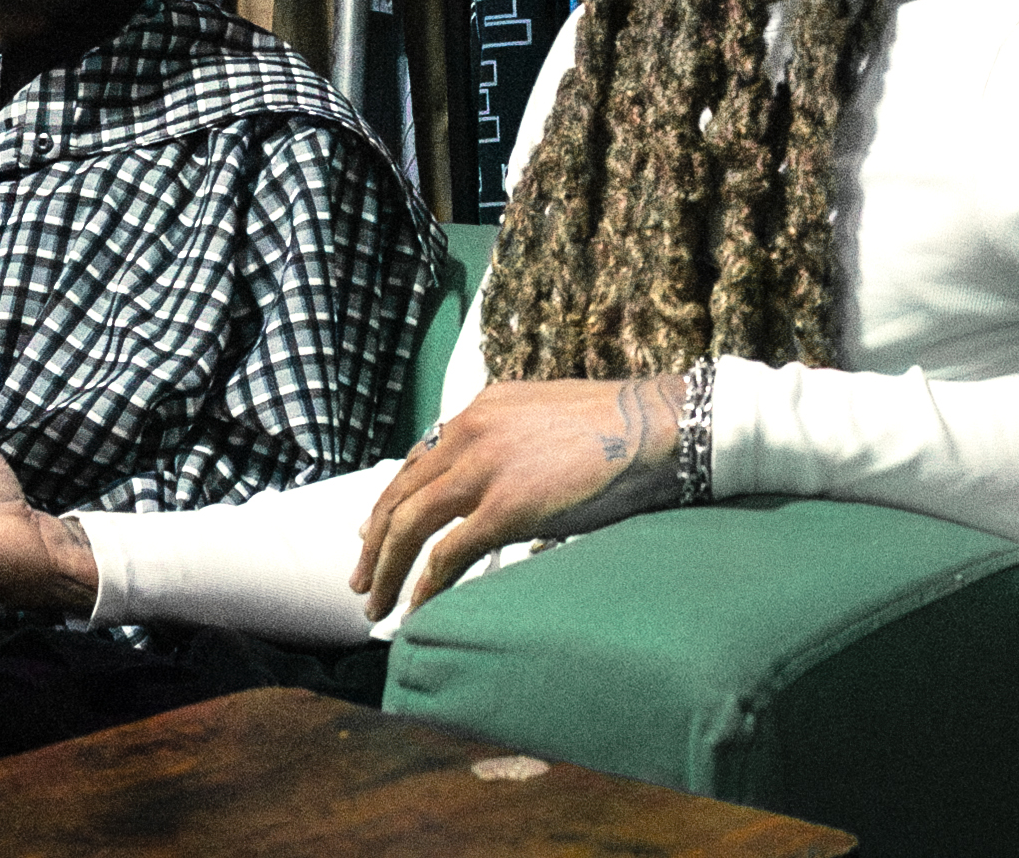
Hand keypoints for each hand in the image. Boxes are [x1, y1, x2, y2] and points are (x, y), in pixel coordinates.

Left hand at [352, 374, 686, 620]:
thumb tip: (503, 488)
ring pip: (411, 524)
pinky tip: (417, 608)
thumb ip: (512, 445)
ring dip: (387, 566)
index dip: (391, 499)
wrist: (657, 428)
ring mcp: (485, 468)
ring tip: (376, 602)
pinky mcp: (506, 506)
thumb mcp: (546, 420)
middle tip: (361, 576)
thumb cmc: (618, 430)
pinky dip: (425, 585)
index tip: (373, 529)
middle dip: (374, 539)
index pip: (418, 459)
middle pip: (401, 492)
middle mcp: (471, 432)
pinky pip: (448, 554)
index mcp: (481, 410)